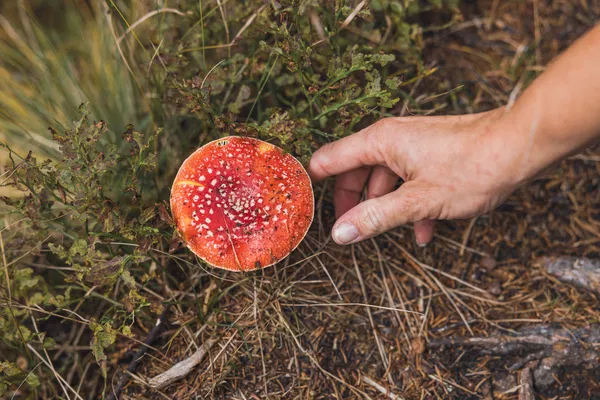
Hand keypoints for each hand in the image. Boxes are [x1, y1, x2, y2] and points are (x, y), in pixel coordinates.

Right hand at [308, 108, 526, 244]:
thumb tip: (340, 234)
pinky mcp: (429, 154)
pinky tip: (425, 231)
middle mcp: (390, 138)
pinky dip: (409, 204)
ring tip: (397, 235)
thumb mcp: (419, 201)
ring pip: (383, 179)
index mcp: (379, 141)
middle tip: (349, 231)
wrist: (520, 147)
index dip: (313, 183)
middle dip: (352, 203)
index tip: (303, 208)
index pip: (329, 159)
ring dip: (386, 209)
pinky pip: (407, 180)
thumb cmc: (472, 167)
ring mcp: (411, 145)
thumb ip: (376, 218)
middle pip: (353, 171)